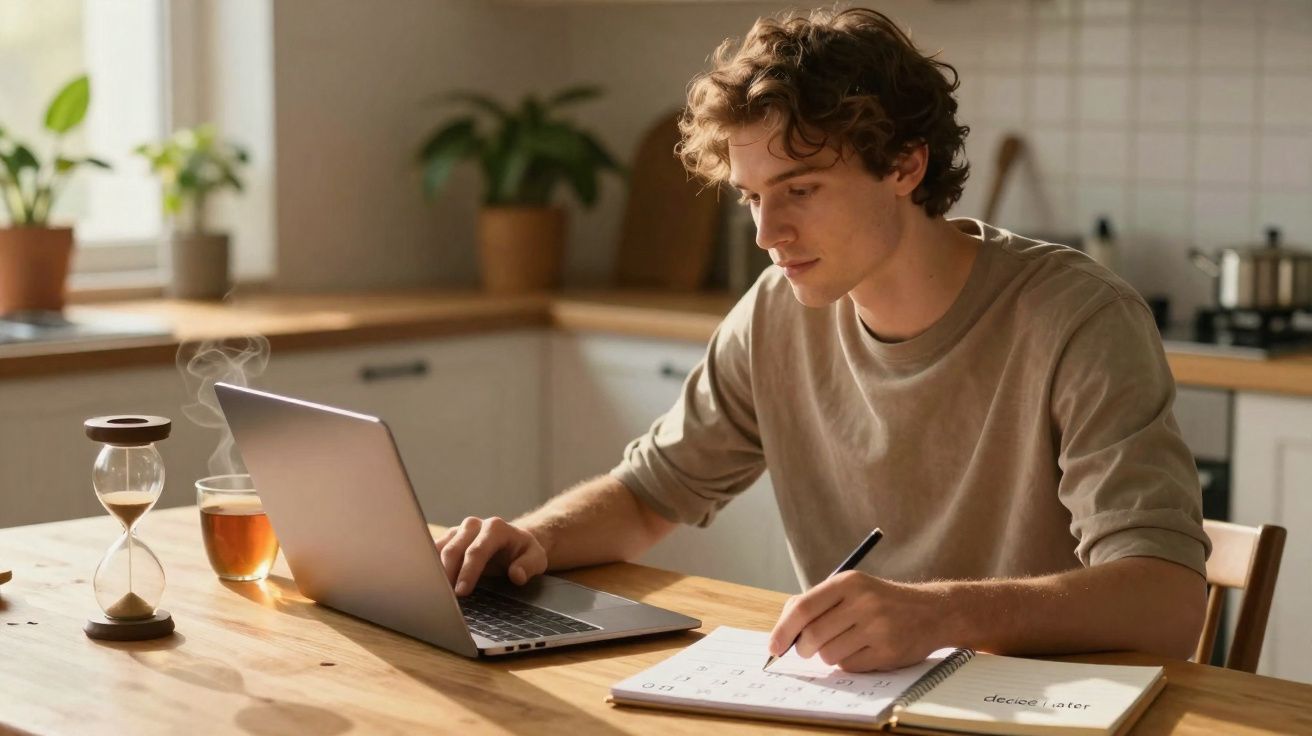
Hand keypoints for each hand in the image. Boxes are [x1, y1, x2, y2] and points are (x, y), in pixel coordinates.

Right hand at [433, 516, 547, 595]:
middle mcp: (474, 525)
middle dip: (447, 573)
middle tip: (444, 597)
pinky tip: (427, 582)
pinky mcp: (448, 539)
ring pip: (439, 548)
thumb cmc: (523, 552)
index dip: (468, 572)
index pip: (477, 551)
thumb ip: (529, 565)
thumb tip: (517, 575)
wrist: (513, 542)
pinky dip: (429, 565)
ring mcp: (459, 531)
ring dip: (434, 570)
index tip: (461, 592)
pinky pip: (433, 550)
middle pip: (454, 549)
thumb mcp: (537, 559)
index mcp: (496, 528)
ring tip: (432, 591)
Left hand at [768, 571, 946, 671]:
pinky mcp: (888, 651)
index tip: (774, 646)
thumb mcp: (852, 588)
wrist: (932, 611)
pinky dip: (848, 663)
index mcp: (848, 582)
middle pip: (812, 636)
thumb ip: (817, 602)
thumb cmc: (881, 601)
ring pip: (829, 654)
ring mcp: (878, 627)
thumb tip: (783, 630)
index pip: (803, 608)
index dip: (783, 630)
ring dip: (828, 655)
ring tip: (843, 643)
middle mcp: (863, 602)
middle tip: (807, 649)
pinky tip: (862, 650)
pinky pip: (850, 666)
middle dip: (803, 648)